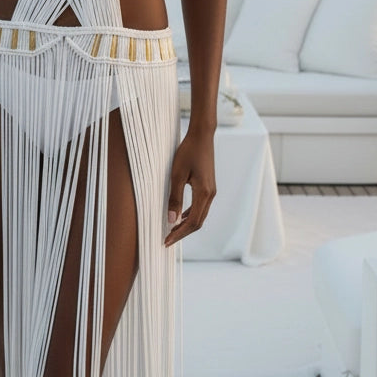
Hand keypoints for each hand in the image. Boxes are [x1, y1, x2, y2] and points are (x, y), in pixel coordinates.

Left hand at [164, 130, 215, 247]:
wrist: (201, 136)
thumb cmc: (188, 152)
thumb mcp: (177, 174)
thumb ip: (174, 198)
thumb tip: (171, 220)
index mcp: (204, 193)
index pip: (192, 222)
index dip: (179, 234)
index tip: (166, 241)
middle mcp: (210, 195)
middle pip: (198, 222)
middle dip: (182, 233)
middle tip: (167, 240)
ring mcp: (211, 191)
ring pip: (200, 215)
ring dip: (186, 225)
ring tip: (171, 230)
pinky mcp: (209, 186)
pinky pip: (201, 207)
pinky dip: (190, 215)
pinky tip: (180, 216)